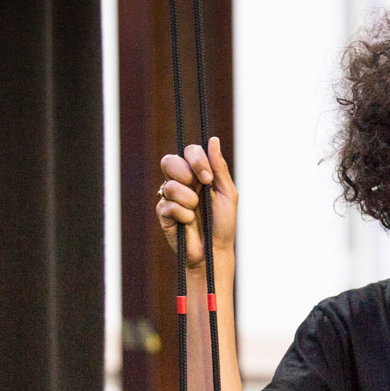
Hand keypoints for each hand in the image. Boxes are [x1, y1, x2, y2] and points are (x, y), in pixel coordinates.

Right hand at [156, 137, 237, 267]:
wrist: (214, 250)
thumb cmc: (223, 223)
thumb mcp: (227, 193)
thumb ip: (219, 167)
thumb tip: (213, 139)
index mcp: (198, 174)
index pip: (189, 152)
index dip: (196, 160)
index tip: (208, 178)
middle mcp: (181, 182)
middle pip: (169, 161)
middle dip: (186, 174)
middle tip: (201, 190)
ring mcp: (170, 196)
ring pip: (170, 185)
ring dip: (189, 200)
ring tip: (196, 212)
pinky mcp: (162, 212)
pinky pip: (167, 205)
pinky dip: (183, 215)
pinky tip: (188, 223)